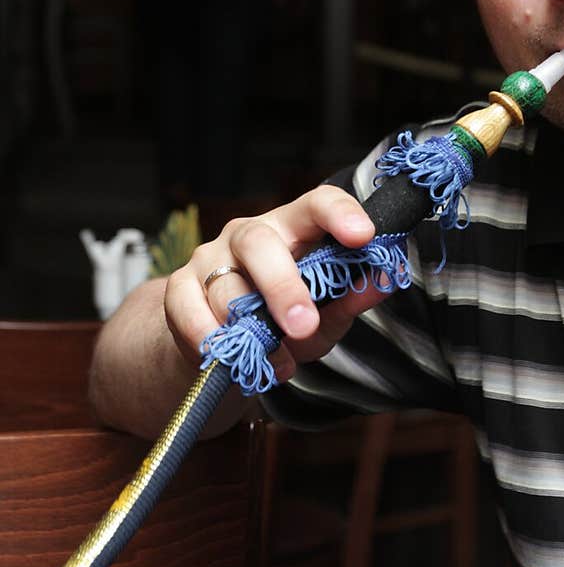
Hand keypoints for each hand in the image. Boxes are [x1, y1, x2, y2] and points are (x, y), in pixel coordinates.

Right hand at [164, 186, 389, 379]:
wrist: (221, 346)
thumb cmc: (283, 321)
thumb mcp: (325, 316)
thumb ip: (349, 300)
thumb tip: (383, 280)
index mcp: (292, 228)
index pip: (316, 203)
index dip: (340, 213)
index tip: (364, 234)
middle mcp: (247, 233)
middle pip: (260, 243)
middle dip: (282, 286)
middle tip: (303, 325)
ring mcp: (209, 257)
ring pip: (227, 288)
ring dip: (253, 332)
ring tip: (280, 363)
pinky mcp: (178, 288)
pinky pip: (188, 310)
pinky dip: (211, 338)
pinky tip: (232, 359)